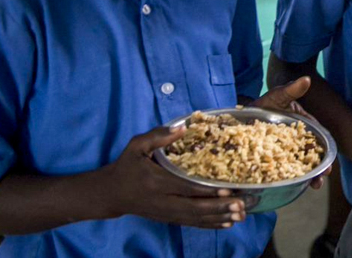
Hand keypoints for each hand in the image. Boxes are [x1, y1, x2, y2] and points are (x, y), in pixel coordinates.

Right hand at [102, 126, 243, 228]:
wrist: (111, 194)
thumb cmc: (127, 166)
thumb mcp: (137, 146)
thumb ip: (158, 136)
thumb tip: (182, 127)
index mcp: (156, 182)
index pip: (185, 188)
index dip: (207, 190)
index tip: (227, 189)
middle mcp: (163, 201)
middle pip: (194, 208)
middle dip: (219, 208)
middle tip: (241, 205)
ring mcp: (166, 212)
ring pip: (195, 219)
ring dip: (219, 218)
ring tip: (240, 215)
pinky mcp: (168, 218)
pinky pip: (191, 224)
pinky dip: (210, 224)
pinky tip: (226, 223)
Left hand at [253, 76, 331, 188]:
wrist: (244, 113)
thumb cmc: (266, 102)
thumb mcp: (278, 96)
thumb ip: (291, 90)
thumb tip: (307, 79)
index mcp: (303, 126)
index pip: (318, 140)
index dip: (324, 152)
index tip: (329, 164)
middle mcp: (297, 140)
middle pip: (312, 156)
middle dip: (319, 169)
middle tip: (322, 179)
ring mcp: (285, 151)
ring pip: (300, 165)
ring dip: (309, 176)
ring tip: (313, 186)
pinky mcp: (272, 159)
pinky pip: (283, 170)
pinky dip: (289, 178)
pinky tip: (292, 187)